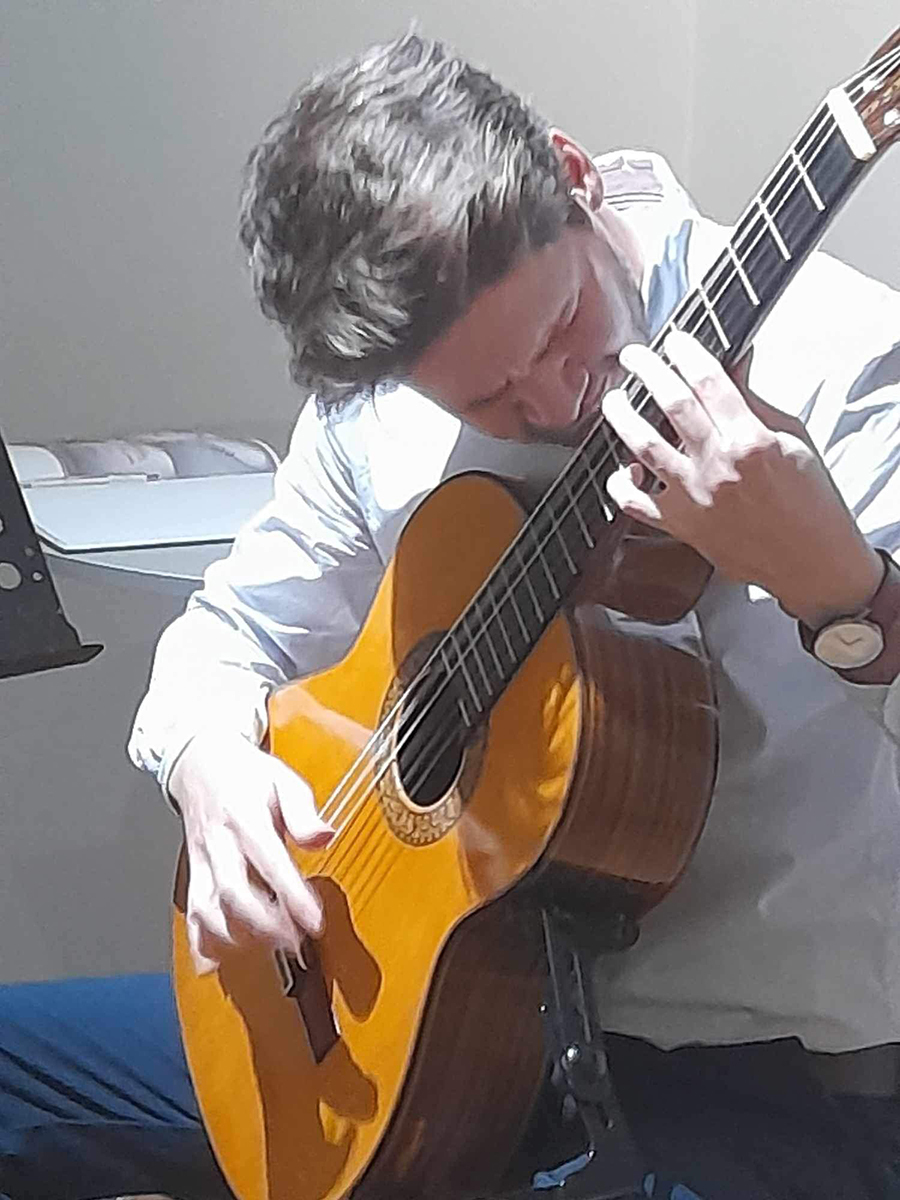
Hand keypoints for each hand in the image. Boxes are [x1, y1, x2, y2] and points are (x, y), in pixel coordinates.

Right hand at [169, 731, 333, 973]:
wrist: (201, 762)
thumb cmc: (248, 773)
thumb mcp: (283, 778)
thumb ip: (303, 811)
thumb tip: (324, 836)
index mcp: (245, 817)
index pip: (270, 862)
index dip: (292, 896)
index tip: (314, 922)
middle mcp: (219, 843)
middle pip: (235, 893)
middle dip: (266, 925)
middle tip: (296, 942)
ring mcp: (202, 861)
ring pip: (208, 909)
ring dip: (237, 936)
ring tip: (268, 948)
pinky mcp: (193, 874)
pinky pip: (190, 912)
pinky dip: (200, 941)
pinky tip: (214, 962)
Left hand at [601, 330, 882, 626]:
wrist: (811, 564)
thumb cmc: (811, 503)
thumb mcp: (794, 440)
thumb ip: (756, 403)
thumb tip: (735, 366)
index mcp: (752, 440)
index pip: (710, 381)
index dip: (687, 353)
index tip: (675, 341)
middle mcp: (718, 466)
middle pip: (672, 404)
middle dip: (647, 371)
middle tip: (633, 356)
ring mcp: (695, 497)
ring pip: (644, 446)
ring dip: (622, 417)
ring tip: (615, 401)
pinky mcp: (682, 526)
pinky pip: (635, 503)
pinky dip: (621, 484)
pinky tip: (624, 468)